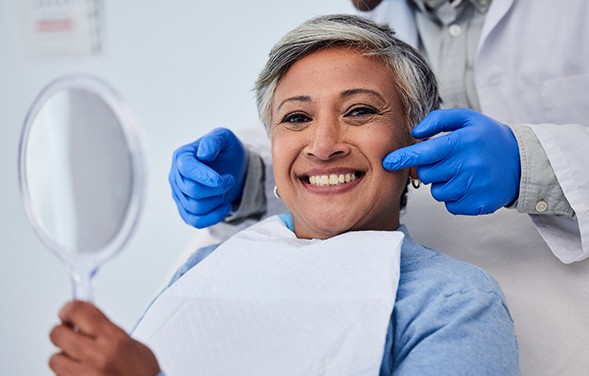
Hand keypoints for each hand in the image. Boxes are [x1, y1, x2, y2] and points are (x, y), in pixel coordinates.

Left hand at [49, 301, 159, 375]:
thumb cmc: (142, 374)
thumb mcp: (131, 345)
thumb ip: (107, 331)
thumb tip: (87, 320)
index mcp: (113, 339)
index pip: (79, 311)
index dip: (69, 309)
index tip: (68, 311)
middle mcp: (97, 356)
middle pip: (58, 334)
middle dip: (62, 332)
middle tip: (69, 333)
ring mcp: (85, 375)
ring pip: (55, 359)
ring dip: (63, 357)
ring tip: (77, 359)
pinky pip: (60, 375)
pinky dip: (67, 373)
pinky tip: (81, 372)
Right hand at [169, 128, 247, 227]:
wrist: (232, 168)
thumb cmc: (226, 151)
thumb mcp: (225, 138)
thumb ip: (214, 140)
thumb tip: (203, 153)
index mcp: (182, 156)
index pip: (186, 168)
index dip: (203, 176)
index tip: (220, 180)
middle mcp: (176, 176)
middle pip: (192, 190)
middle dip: (217, 188)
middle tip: (229, 179)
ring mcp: (179, 195)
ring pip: (195, 207)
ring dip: (217, 201)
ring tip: (226, 190)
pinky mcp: (186, 210)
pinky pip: (195, 221)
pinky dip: (213, 217)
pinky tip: (225, 207)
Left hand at [383, 109, 520, 214]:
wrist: (522, 161)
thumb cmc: (488, 138)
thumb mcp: (467, 119)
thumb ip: (438, 120)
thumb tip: (415, 133)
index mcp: (463, 141)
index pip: (425, 152)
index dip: (403, 157)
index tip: (388, 162)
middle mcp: (469, 164)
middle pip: (427, 174)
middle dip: (430, 168)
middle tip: (447, 161)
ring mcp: (475, 186)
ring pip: (437, 191)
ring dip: (443, 183)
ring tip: (461, 172)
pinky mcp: (479, 204)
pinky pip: (450, 205)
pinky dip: (454, 197)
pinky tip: (468, 185)